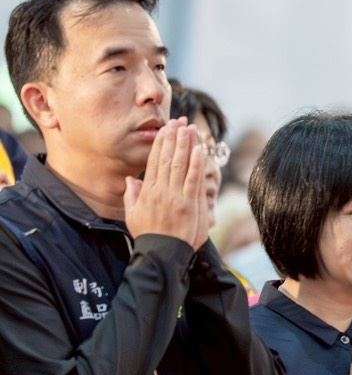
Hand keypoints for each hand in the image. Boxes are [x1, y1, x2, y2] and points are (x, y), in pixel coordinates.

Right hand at [124, 120, 211, 248]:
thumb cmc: (148, 235)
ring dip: (184, 145)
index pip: (154, 161)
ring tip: (189, 128)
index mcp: (147, 191)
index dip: (161, 143)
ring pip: (179, 165)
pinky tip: (198, 149)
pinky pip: (192, 179)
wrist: (160, 253)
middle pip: (167, 158)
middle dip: (173, 138)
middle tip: (179, 121)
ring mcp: (174, 196)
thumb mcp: (132, 214)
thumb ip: (132, 195)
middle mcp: (160, 190)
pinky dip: (196, 164)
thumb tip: (130, 178)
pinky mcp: (188, 204)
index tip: (165, 129)